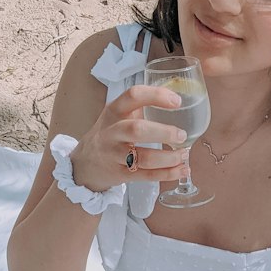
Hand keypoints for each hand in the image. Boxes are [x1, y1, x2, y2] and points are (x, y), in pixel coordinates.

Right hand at [70, 84, 189, 191]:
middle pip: (137, 129)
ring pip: (143, 157)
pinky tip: (182, 170)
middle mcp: (111, 132)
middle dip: (163, 132)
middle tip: (182, 135)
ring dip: (169, 158)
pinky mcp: (119, 174)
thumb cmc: (110, 134)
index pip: (133, 96)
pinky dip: (167, 173)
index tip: (177, 101)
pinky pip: (146, 175)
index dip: (156, 96)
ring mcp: (114, 155)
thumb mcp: (118, 115)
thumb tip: (178, 101)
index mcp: (114, 111)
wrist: (85, 163)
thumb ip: (142, 106)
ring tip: (184, 155)